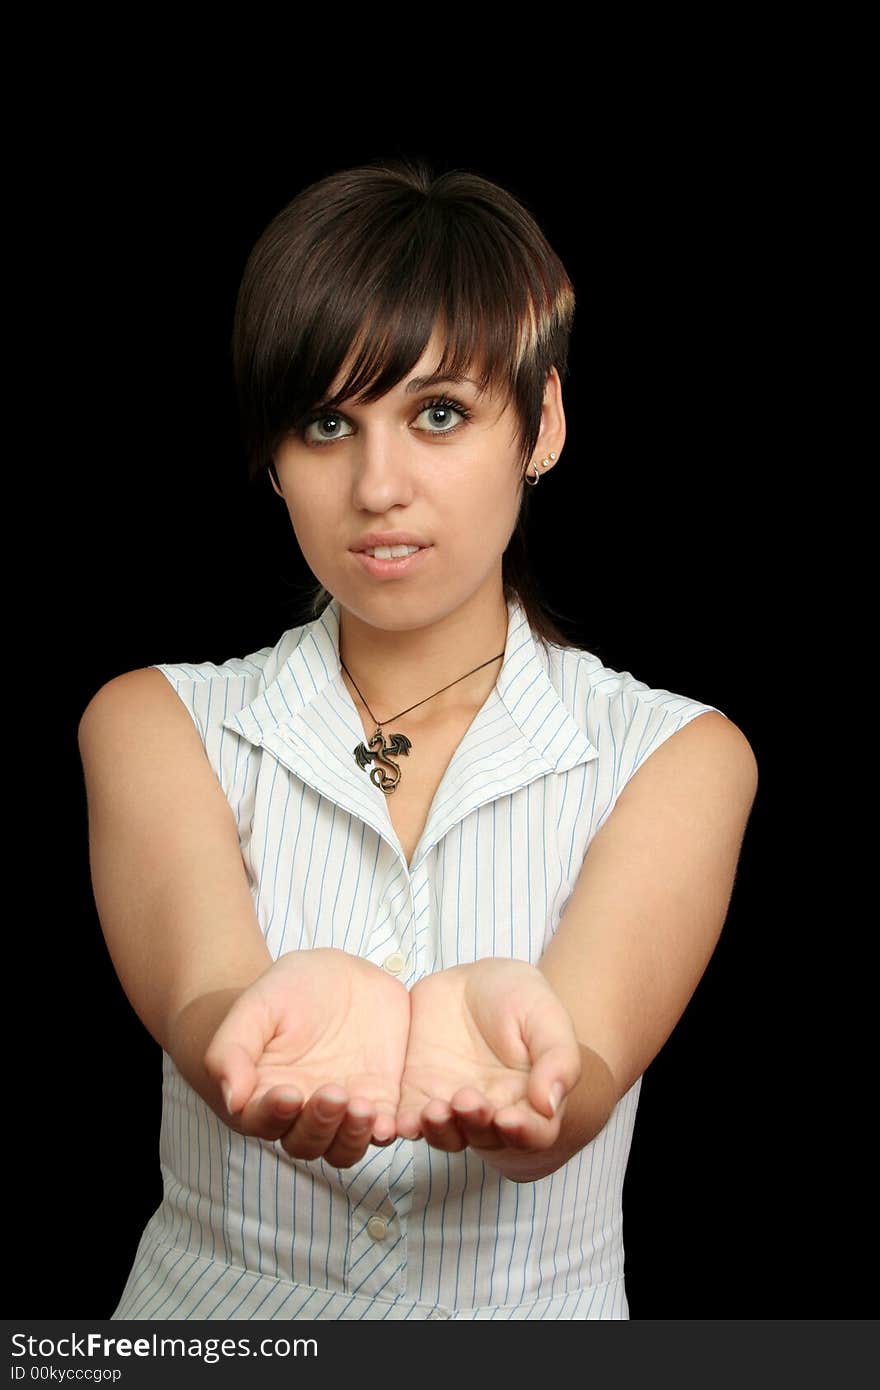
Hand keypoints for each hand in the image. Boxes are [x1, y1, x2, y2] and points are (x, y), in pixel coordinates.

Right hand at [203, 947, 409, 1167]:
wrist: (338, 975)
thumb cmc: (288, 990)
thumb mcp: (257, 1006)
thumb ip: (233, 1050)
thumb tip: (232, 1099)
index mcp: (264, 1093)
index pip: (262, 1121)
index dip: (273, 1114)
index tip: (288, 1093)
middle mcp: (303, 1111)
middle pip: (306, 1142)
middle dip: (319, 1124)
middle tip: (332, 1093)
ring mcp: (343, 1110)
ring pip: (344, 1147)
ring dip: (352, 1136)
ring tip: (362, 1107)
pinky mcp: (380, 1100)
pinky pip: (382, 1129)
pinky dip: (385, 1132)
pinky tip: (388, 1122)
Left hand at [395, 958, 581, 1177]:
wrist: (475, 983)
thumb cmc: (521, 999)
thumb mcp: (546, 1017)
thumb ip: (557, 1058)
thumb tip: (550, 1103)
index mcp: (531, 1101)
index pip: (533, 1133)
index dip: (523, 1133)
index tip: (509, 1119)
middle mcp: (492, 1113)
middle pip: (486, 1137)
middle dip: (475, 1124)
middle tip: (466, 1100)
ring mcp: (452, 1106)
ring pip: (446, 1135)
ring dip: (439, 1130)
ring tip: (433, 1109)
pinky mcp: (416, 1094)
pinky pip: (409, 1119)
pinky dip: (403, 1126)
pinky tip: (397, 1122)